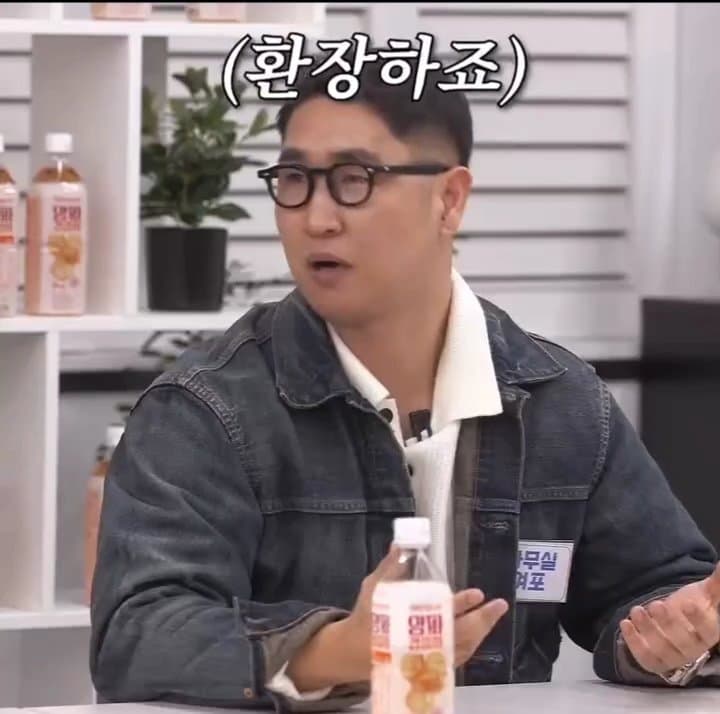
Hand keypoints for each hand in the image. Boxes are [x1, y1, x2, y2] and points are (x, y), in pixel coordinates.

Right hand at [286, 547, 508, 690]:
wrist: (356, 652)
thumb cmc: (367, 617)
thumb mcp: (374, 587)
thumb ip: (391, 568)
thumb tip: (400, 544)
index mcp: (409, 623)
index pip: (441, 614)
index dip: (460, 603)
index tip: (476, 594)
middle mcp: (422, 643)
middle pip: (460, 634)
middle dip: (481, 620)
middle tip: (498, 605)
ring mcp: (429, 657)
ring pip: (463, 648)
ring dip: (481, 631)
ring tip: (493, 613)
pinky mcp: (432, 666)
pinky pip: (458, 656)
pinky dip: (471, 642)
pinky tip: (480, 629)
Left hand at [620, 562, 719, 676]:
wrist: (674, 627)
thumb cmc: (692, 608)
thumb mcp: (704, 595)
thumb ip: (716, 584)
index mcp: (708, 632)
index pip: (708, 630)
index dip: (698, 619)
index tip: (688, 603)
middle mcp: (692, 649)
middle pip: (683, 642)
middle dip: (668, 623)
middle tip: (656, 604)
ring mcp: (673, 657)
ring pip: (662, 650)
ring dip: (648, 630)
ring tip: (636, 610)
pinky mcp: (654, 660)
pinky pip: (644, 657)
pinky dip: (633, 642)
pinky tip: (625, 623)